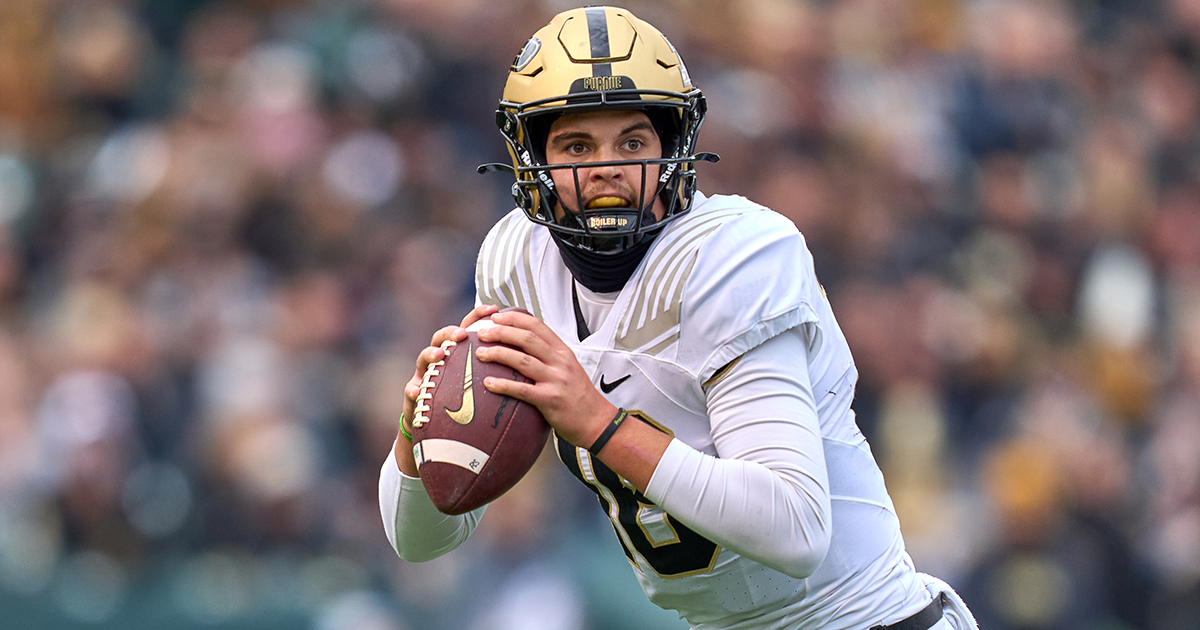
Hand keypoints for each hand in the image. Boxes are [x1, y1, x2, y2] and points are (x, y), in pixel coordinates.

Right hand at [394, 304, 499, 475]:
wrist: (442, 434)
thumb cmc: (468, 407)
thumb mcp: (488, 388)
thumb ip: (505, 372)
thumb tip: (537, 362)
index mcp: (461, 354)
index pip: (469, 328)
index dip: (479, 316)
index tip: (493, 309)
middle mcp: (442, 359)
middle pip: (443, 336)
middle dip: (450, 332)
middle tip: (462, 335)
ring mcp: (426, 375)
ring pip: (424, 358)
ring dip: (430, 354)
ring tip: (440, 355)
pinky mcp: (414, 394)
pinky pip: (411, 390)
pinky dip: (413, 390)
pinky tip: (416, 392)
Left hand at [473, 309, 615, 447]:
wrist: (597, 421)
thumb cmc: (580, 397)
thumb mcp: (568, 368)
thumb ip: (549, 357)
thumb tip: (523, 347)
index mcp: (562, 352)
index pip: (537, 326)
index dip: (515, 319)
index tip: (497, 317)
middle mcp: (560, 362)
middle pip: (527, 339)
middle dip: (502, 332)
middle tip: (482, 333)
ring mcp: (556, 380)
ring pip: (523, 361)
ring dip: (499, 354)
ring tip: (481, 353)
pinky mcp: (550, 400)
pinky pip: (523, 390)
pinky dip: (503, 385)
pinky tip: (489, 384)